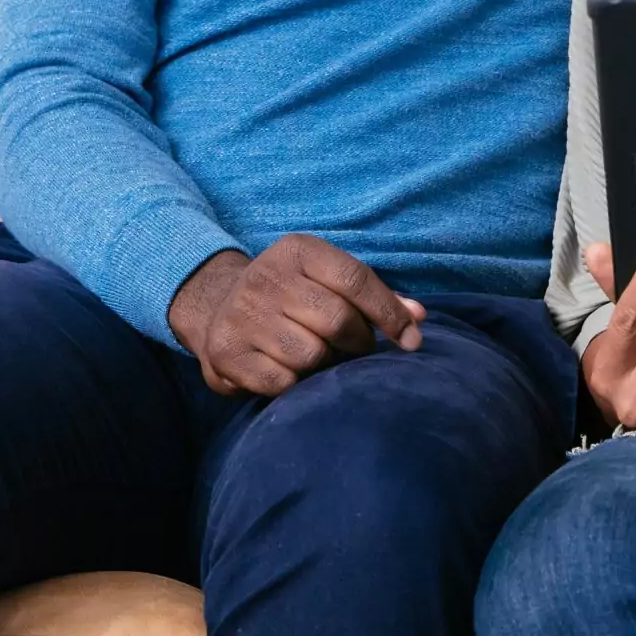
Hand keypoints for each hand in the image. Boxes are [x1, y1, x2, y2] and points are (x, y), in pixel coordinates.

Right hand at [167, 236, 424, 397]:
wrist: (216, 306)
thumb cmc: (291, 294)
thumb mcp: (326, 278)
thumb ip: (373, 296)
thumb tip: (419, 318)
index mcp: (297, 250)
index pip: (356, 280)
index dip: (390, 313)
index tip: (412, 341)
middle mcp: (266, 277)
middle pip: (337, 321)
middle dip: (357, 343)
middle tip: (354, 349)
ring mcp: (242, 314)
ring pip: (311, 356)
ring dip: (326, 365)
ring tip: (320, 357)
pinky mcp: (227, 352)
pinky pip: (283, 382)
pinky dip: (296, 384)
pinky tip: (290, 371)